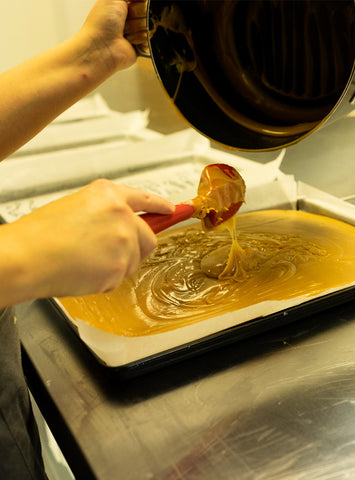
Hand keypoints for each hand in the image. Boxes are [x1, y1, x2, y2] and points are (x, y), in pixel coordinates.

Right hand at [4, 179, 173, 301]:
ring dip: (117, 264)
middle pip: (148, 236)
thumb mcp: (75, 206)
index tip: (173, 210)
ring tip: (87, 260)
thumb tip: (123, 226)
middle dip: (136, 247)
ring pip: (135, 259)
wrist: (24, 258)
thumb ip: (106, 213)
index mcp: (108, 195)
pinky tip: (84, 271)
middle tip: (112, 253)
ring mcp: (124, 241)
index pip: (144, 199)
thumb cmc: (39, 235)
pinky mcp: (120, 266)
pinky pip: (121, 277)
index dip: (160, 206)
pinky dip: (105, 279)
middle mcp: (121, 215)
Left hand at [80, 0, 147, 71]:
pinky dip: (139, 39)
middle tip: (123, 21)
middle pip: (146, 11)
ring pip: (148, 25)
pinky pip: (149, 39)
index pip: (142, 1)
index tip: (128, 5)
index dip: (136, 3)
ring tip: (124, 33)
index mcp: (123, 4)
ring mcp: (135, 31)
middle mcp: (129, 17)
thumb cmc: (101, 22)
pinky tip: (129, 41)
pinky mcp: (140, 45)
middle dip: (136, 14)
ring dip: (136, 28)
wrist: (101, 47)